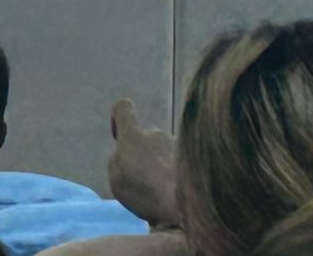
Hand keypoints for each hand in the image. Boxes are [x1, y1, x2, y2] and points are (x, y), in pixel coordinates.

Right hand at [106, 98, 180, 228]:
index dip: (118, 117)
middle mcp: (156, 133)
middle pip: (146, 136)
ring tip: (164, 190)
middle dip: (143, 153)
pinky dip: (177, 171)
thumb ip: (117, 161)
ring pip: (163, 150)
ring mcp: (177, 142)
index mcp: (133, 136)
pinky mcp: (195, 154)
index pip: (123, 108)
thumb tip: (123, 153)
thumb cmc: (145, 193)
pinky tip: (179, 190)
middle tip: (144, 180)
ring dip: (161, 164)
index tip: (118, 135)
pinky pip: (180, 159)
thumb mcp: (117, 181)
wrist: (187, 204)